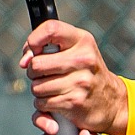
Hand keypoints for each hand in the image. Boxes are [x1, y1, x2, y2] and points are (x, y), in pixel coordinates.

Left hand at [20, 20, 128, 134]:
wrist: (110, 102)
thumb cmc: (85, 73)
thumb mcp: (76, 51)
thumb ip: (47, 47)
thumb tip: (24, 61)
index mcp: (82, 41)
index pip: (50, 29)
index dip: (34, 40)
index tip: (33, 51)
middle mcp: (83, 59)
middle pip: (36, 64)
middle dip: (34, 72)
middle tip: (45, 74)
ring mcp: (80, 82)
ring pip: (36, 86)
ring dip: (39, 91)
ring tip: (55, 89)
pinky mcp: (74, 102)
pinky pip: (42, 103)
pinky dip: (44, 105)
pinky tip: (57, 101)